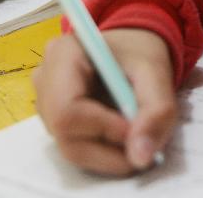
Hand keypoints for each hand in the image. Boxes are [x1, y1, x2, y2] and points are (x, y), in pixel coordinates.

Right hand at [33, 29, 176, 175]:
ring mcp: (45, 100)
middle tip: (141, 146)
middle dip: (107, 150)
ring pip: (69, 146)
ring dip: (107, 154)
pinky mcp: (53, 118)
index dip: (102, 129)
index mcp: (63, 55)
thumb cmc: (139, 52)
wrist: (131, 45)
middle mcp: (45, 78)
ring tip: (134, 136)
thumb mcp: (157, 73)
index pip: (66, 109)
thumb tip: (141, 155)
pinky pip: (74, 147)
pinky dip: (102, 151)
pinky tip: (120, 134)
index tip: (136, 133)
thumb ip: (156, 111)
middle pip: (64, 133)